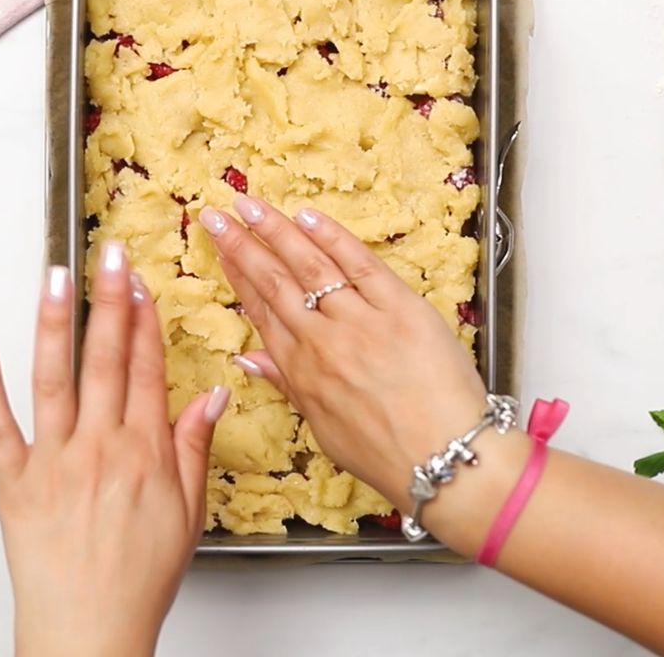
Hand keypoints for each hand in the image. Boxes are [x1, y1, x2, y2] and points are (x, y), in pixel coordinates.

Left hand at [0, 242, 228, 656]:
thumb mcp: (189, 513)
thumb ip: (196, 447)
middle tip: (110, 254)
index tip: (142, 283)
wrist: (89, 631)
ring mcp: (53, 459)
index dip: (146, 320)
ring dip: (56, 322)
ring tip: (57, 277)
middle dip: (110, 300)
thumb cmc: (141, 576)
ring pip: (55, 377)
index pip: (147, 368)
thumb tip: (215, 396)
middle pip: (107, 358)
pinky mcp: (13, 481)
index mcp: (144, 450)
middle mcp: (99, 444)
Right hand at [198, 195, 495, 531]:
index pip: (261, 312)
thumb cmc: (388, 452)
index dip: (237, 276)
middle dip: (241, 245)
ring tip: (250, 204)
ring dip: (275, 230)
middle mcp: (322, 341)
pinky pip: (360, 264)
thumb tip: (248, 360)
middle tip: (216, 215)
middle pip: (274, 282)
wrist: (447, 459)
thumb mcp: (324, 429)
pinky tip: (307, 217)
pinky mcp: (400, 307)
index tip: (222, 250)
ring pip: (309, 266)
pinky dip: (333, 238)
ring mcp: (360, 321)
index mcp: (301, 372)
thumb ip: (287, 385)